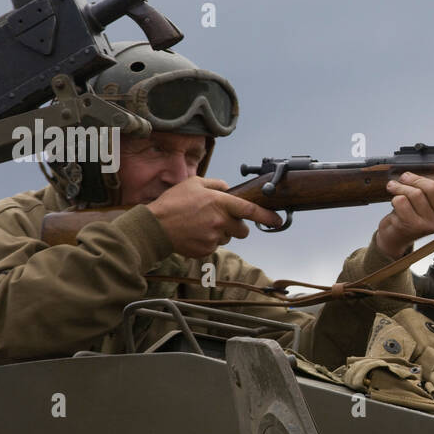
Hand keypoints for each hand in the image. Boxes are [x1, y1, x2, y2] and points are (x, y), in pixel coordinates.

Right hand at [146, 177, 282, 257]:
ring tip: (200, 225)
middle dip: (237, 227)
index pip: (251, 211)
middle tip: (221, 220)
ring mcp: (214, 238)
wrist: (155, 227)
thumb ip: (216, 184)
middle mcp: (221, 222)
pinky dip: (208, 241)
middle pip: (243, 230)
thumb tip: (229, 188)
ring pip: (228, 238)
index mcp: (220, 203)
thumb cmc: (173, 203)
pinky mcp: (206, 250)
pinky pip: (214, 246)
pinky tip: (194, 234)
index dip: (267, 217)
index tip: (278, 221)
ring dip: (221, 233)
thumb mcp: (194, 183)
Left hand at [375, 173, 433, 259]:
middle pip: (433, 188)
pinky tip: (395, 201)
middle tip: (405, 178)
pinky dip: (395, 197)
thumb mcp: (430, 199)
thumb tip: (421, 172)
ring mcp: (430, 225)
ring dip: (401, 187)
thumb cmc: (415, 211)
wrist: (398, 234)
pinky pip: (402, 201)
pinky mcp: (413, 226)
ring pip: (415, 193)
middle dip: (415, 179)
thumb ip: (433, 186)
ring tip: (395, 187)